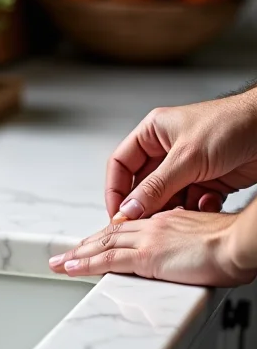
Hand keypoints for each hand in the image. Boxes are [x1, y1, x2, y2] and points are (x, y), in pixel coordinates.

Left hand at [49, 210, 255, 286]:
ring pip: (102, 245)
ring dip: (77, 255)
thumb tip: (192, 252)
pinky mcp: (147, 256)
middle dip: (86, 244)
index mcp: (169, 220)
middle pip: (110, 234)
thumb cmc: (237, 242)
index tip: (95, 241)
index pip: (130, 228)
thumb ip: (193, 242)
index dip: (109, 235)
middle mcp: (153, 226)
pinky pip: (107, 260)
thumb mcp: (211, 238)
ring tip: (58, 262)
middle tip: (67, 252)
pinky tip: (69, 268)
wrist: (242, 243)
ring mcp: (148, 240)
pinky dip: (85, 264)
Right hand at [106, 91, 256, 220]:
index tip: (117, 214)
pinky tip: (207, 203)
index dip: (115, 190)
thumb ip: (156, 187)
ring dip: (174, 209)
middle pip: (143, 185)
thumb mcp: (187, 157)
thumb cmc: (234, 124)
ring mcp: (188, 166)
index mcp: (153, 133)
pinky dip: (197, 208)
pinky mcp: (208, 180)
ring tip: (180, 216)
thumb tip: (130, 209)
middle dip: (146, 205)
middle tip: (144, 224)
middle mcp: (168, 150)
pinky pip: (191, 202)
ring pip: (167, 198)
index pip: (121, 164)